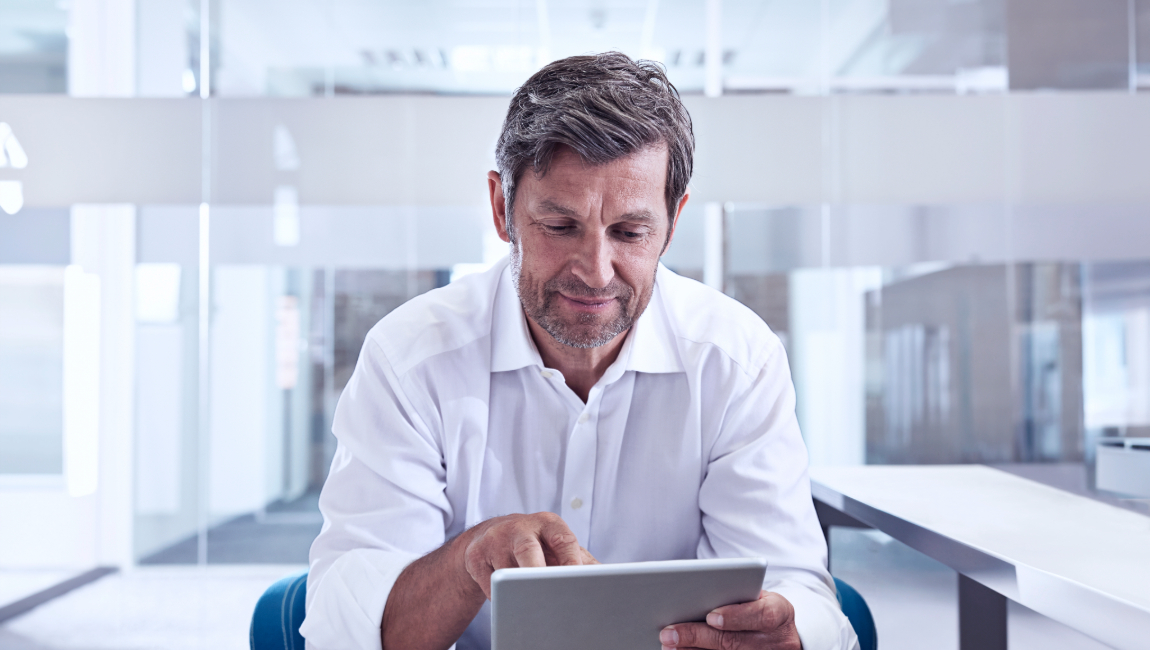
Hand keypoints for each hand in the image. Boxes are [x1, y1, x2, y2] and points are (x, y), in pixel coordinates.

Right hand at [459, 512, 596, 598]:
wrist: (488, 538)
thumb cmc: (534, 545)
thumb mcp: (557, 545)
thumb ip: (581, 560)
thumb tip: (606, 578)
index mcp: (547, 523)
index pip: (563, 540)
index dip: (572, 561)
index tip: (579, 581)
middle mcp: (520, 527)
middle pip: (528, 549)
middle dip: (536, 570)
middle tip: (547, 590)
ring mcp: (494, 539)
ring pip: (506, 570)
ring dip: (517, 589)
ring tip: (527, 600)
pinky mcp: (475, 556)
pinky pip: (489, 584)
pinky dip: (501, 596)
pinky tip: (507, 597)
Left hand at [659, 591, 801, 649]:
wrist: (783, 635)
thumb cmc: (762, 608)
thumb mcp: (759, 597)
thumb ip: (735, 595)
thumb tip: (695, 596)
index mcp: (780, 613)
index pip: (761, 615)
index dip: (735, 616)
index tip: (711, 616)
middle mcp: (776, 641)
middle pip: (733, 642)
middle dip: (698, 637)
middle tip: (669, 633)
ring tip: (669, 645)